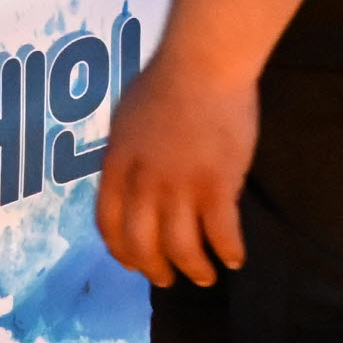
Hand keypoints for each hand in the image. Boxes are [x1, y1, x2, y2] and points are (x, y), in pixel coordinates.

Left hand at [95, 52, 255, 287]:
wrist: (203, 63)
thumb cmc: (166, 82)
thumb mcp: (126, 119)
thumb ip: (126, 156)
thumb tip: (126, 180)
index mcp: (117, 164)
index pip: (108, 223)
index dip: (120, 250)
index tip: (132, 261)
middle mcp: (143, 182)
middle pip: (142, 245)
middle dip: (155, 270)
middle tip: (168, 279)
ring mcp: (180, 186)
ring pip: (182, 249)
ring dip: (194, 269)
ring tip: (204, 275)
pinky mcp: (217, 185)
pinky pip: (222, 234)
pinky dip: (228, 252)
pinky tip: (234, 257)